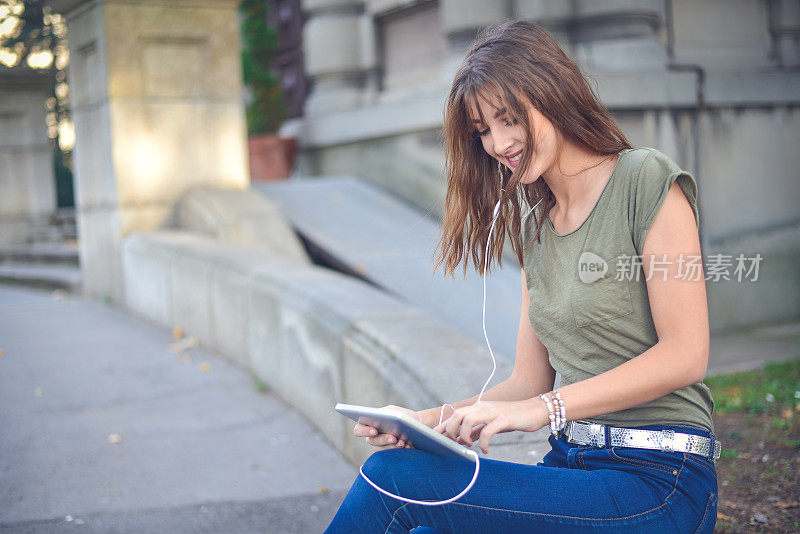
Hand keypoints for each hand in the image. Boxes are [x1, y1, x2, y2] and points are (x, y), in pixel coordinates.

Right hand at [353, 405, 416, 451]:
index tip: (375, 430)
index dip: (364, 431)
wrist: (416, 425)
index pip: (359, 430)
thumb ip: (388, 414)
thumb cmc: (403, 416)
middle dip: (384, 439)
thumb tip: (384, 419)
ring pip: (381, 450)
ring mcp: (380, 446)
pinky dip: (399, 450)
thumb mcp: (395, 411)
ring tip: (403, 442)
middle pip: (371, 441)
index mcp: (369, 424)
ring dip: (392, 446)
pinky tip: (408, 446)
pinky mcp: (389, 453)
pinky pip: (390, 455)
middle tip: (394, 438)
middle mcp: (372, 437)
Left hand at [433, 398, 548, 454]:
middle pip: (458, 414)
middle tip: (455, 444)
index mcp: (479, 407)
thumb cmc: (513, 418)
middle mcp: (483, 407)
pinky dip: (482, 442)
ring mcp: (493, 412)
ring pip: (468, 420)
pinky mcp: (503, 419)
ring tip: (470, 446)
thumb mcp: (492, 424)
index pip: (456, 415)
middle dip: (451, 430)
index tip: (436, 437)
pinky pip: (487, 431)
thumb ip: (477, 430)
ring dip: (465, 435)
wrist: (536, 409)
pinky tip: (486, 450)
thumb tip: (463, 440)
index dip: (445, 425)